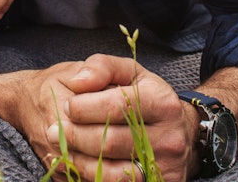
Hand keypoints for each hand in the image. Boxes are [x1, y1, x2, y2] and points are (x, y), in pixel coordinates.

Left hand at [47, 55, 197, 181]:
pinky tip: (80, 166)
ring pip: (113, 171)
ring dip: (79, 161)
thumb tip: (77, 81)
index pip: (117, 105)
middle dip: (75, 136)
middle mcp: (170, 136)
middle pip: (110, 141)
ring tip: (62, 148)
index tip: (68, 105)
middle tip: (53, 131)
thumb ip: (102, 67)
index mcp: (162, 101)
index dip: (85, 107)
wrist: (183, 133)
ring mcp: (167, 166)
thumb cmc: (147, 98)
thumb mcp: (130, 73)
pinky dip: (94, 177)